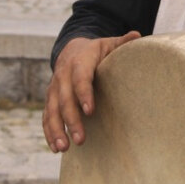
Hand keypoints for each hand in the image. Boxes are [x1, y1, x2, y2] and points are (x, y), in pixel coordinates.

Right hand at [43, 31, 140, 152]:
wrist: (71, 48)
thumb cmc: (96, 50)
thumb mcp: (109, 43)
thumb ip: (122, 42)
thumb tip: (138, 35)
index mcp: (80, 61)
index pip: (80, 77)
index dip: (83, 93)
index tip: (90, 111)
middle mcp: (63, 75)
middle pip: (65, 99)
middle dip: (71, 120)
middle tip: (80, 139)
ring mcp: (54, 88)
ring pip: (52, 110)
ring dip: (56, 130)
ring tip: (64, 148)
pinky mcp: (50, 99)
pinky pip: (46, 116)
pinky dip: (49, 132)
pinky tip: (56, 148)